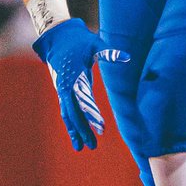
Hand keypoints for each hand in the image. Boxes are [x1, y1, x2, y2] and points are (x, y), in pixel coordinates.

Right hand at [32, 18, 128, 150]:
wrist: (57, 37)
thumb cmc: (79, 41)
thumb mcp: (94, 44)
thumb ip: (109, 52)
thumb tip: (128, 57)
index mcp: (74, 77)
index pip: (82, 100)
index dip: (91, 114)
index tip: (102, 127)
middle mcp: (66, 87)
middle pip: (74, 113)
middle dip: (82, 129)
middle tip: (93, 145)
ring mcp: (63, 91)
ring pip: (69, 115)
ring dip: (75, 131)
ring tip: (82, 148)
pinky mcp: (64, 92)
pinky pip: (66, 112)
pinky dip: (71, 125)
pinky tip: (76, 138)